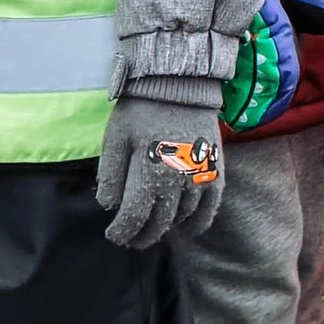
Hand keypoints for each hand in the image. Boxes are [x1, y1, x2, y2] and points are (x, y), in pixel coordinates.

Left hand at [96, 92, 225, 249]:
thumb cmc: (141, 109)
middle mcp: (176, 182)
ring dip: (166, 228)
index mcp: (148, 174)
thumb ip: (109, 174)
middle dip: (141, 236)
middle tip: (130, 239)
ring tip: (153, 230)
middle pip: (158, 223)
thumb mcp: (115, 138)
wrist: (179, 83)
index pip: (134, 217)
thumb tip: (109, 206)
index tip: (114, 234)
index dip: (122, 231)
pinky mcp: (214, 170)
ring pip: (181, 216)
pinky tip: (189, 230)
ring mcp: (198, 177)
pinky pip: (210, 206)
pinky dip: (200, 222)